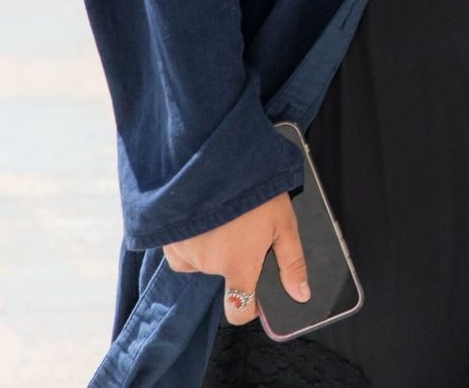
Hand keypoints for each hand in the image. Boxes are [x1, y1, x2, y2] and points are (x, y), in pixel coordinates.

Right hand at [163, 192, 308, 324]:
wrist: (214, 157)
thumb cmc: (253, 188)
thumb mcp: (284, 222)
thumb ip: (292, 263)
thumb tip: (301, 295)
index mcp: (238, 266)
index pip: (238, 310)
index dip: (249, 307)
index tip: (256, 294)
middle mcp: (209, 265)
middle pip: (225, 274)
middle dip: (235, 258)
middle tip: (244, 228)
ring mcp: (185, 252)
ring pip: (205, 260)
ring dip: (214, 247)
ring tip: (225, 218)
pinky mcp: (168, 239)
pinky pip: (183, 250)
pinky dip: (193, 240)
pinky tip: (204, 219)